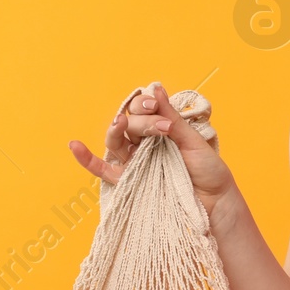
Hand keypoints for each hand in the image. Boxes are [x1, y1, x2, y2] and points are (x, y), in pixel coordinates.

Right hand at [68, 83, 236, 209]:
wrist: (215, 202)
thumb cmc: (208, 170)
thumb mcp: (192, 140)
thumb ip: (171, 118)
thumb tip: (154, 88)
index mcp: (159, 129)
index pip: (142, 110)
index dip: (145, 105)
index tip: (155, 106)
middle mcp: (144, 144)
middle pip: (128, 124)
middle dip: (139, 120)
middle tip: (157, 125)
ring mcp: (135, 162)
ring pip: (116, 142)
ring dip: (115, 130)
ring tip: (120, 123)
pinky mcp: (129, 181)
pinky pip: (103, 170)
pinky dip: (86, 159)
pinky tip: (74, 145)